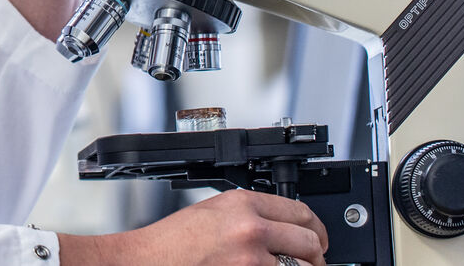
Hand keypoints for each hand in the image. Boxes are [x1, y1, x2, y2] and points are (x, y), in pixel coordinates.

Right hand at [58, 189, 328, 265]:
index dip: (317, 228)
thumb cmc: (171, 243)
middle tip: (315, 262)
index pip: (301, 212)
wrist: (144, 263)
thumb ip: (250, 215)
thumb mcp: (213, 212)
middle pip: (310, 242)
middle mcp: (251, 229)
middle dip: (317, 256)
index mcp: (243, 204)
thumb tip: (283, 228)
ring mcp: (252, 260)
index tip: (319, 238)